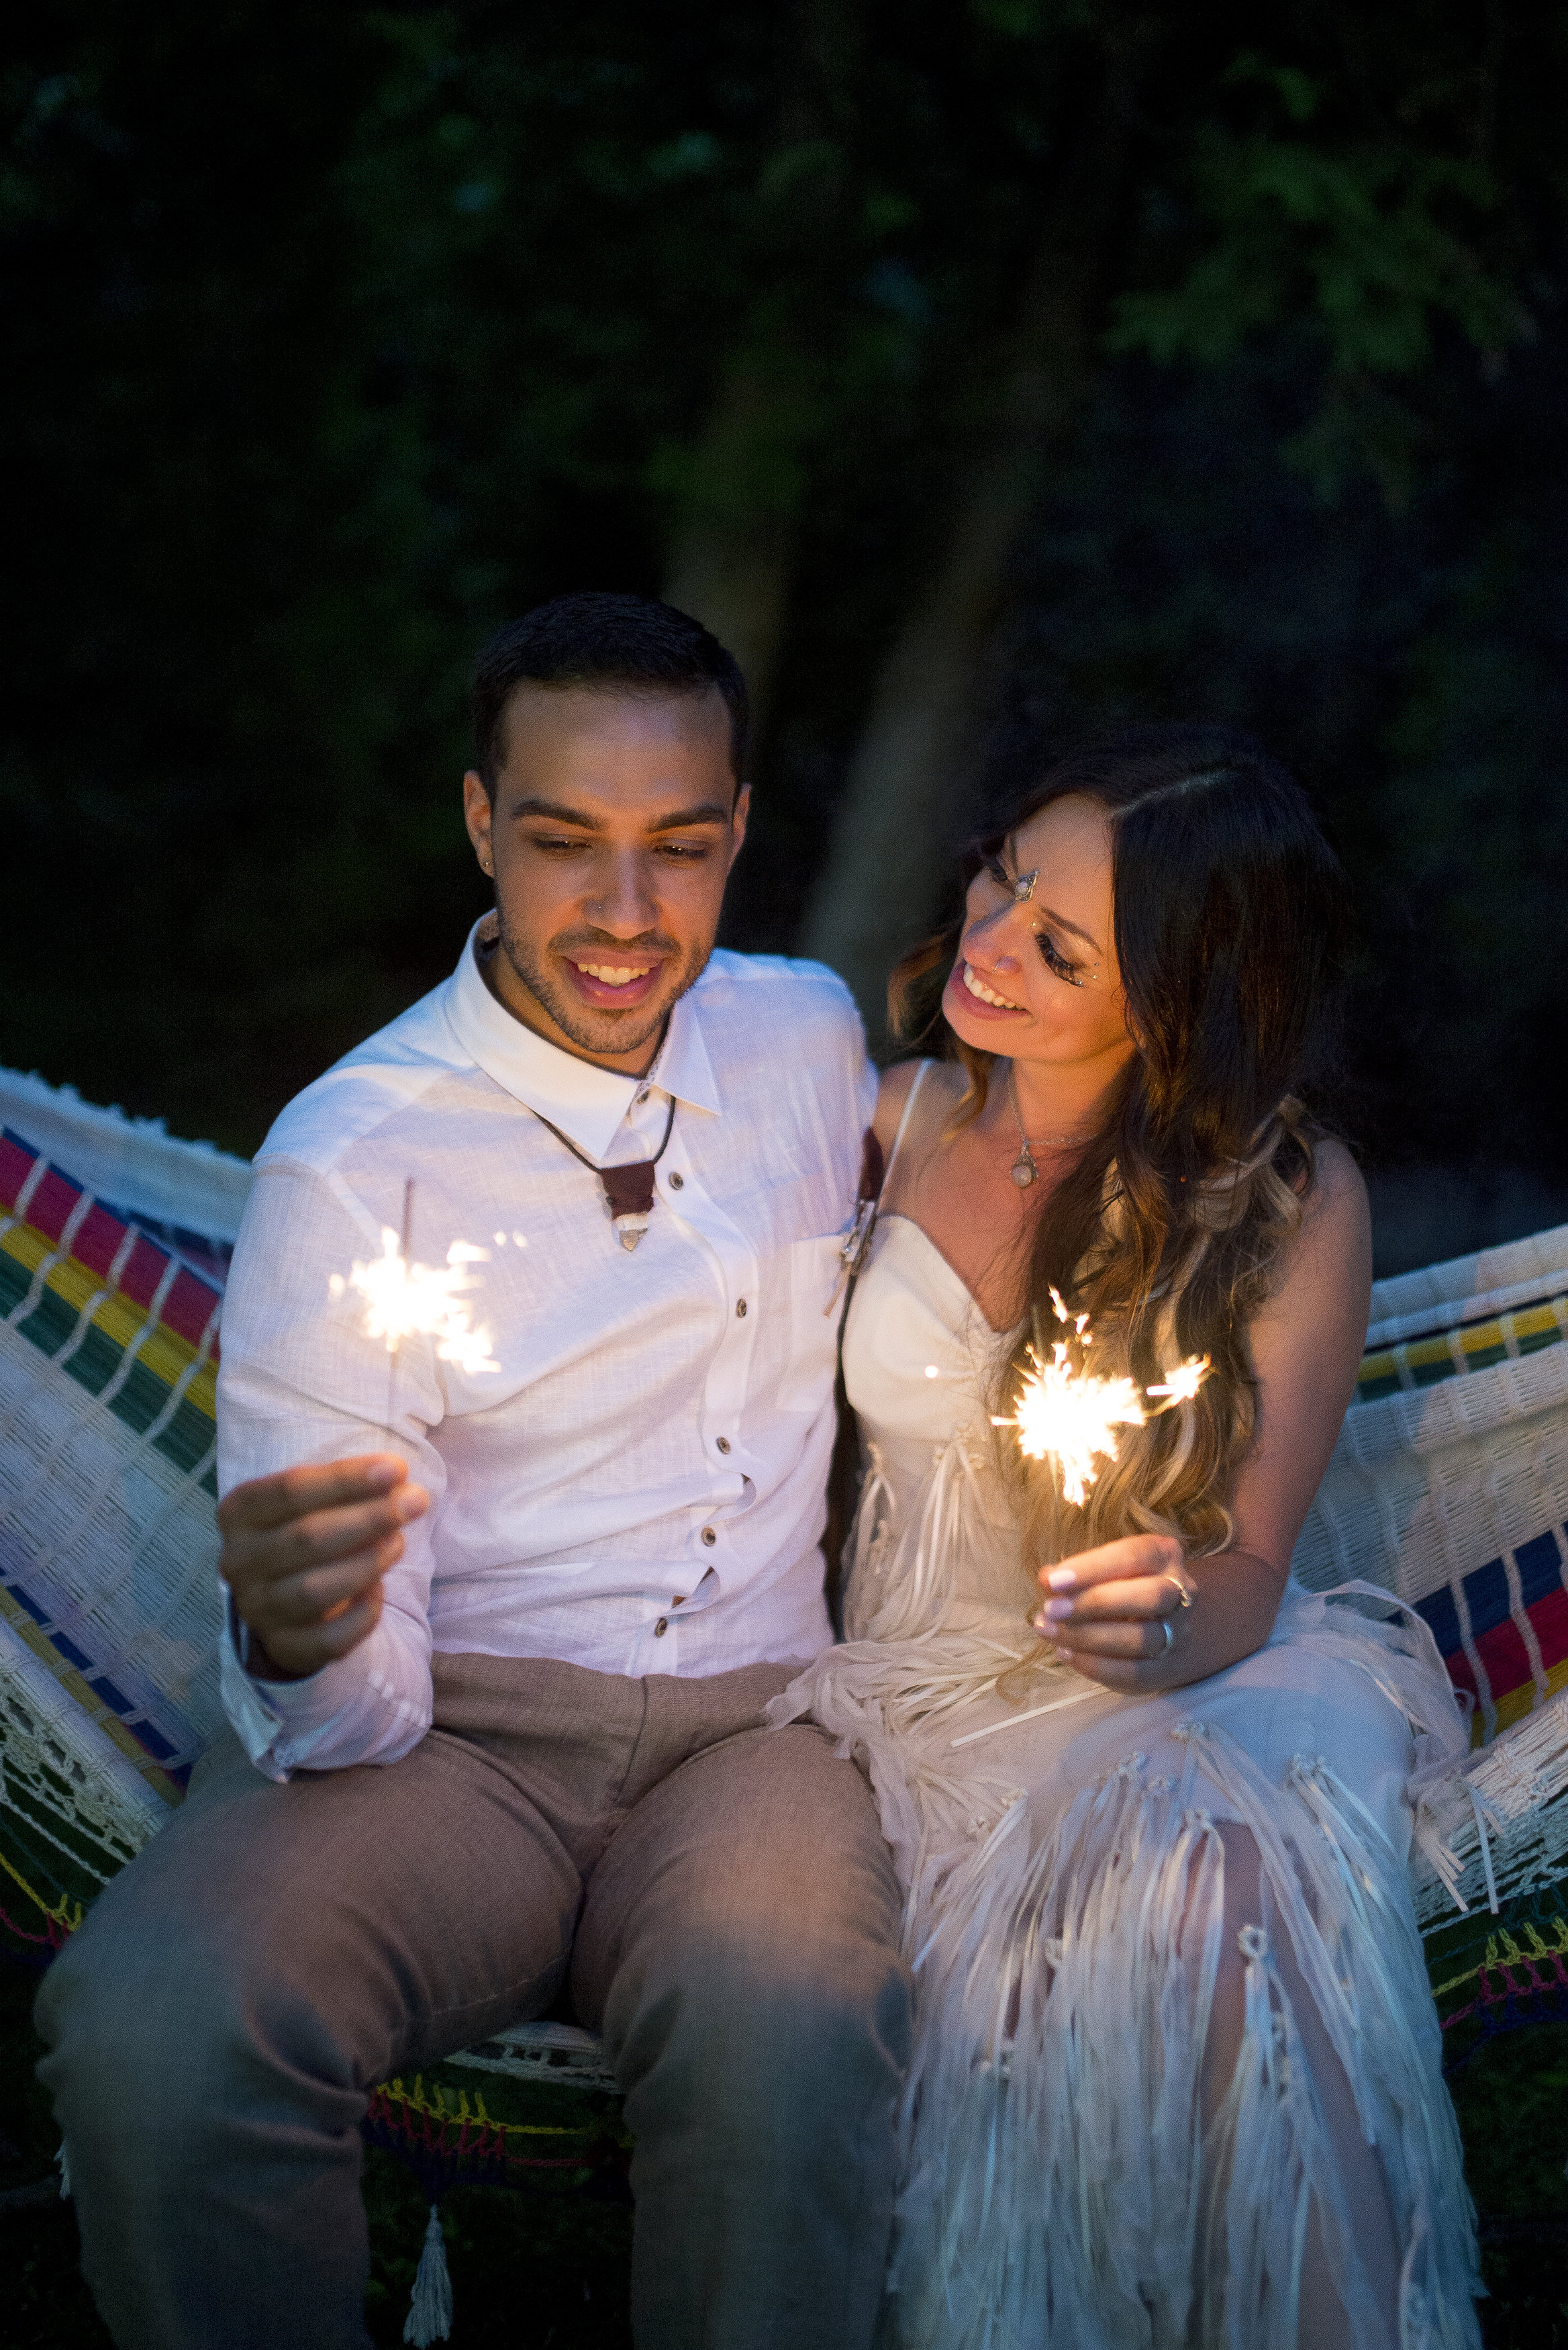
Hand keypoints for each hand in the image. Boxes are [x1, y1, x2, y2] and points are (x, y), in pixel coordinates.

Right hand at [216, 1455, 427, 1680]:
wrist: (282, 1595)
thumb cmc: (307, 1529)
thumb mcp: (313, 1498)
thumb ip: (347, 1484)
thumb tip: (396, 1474)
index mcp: (239, 1512)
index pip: (291, 1489)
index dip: (346, 1479)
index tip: (397, 1469)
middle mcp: (238, 1561)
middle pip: (306, 1537)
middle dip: (369, 1517)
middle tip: (416, 1502)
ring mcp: (257, 1608)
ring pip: (315, 1590)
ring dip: (367, 1563)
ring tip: (399, 1542)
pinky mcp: (283, 1646)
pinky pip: (329, 1637)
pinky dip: (361, 1614)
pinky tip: (378, 1590)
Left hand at [1032, 1532, 1193, 1693]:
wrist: (1162, 1624)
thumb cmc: (1122, 1586)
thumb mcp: (1102, 1570)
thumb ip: (1075, 1574)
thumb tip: (1047, 1579)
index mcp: (1163, 1555)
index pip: (1133, 1555)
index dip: (1092, 1568)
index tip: (1053, 1580)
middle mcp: (1181, 1592)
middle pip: (1149, 1597)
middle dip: (1095, 1603)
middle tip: (1051, 1609)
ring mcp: (1179, 1633)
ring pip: (1141, 1638)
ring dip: (1088, 1637)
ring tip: (1050, 1631)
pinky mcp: (1168, 1668)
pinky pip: (1136, 1672)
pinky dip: (1096, 1666)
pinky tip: (1066, 1654)